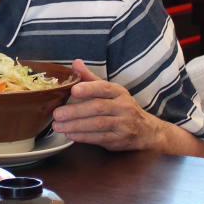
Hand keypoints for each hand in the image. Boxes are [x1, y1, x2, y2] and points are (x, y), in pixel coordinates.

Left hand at [51, 60, 166, 151]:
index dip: (88, 88)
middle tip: (57, 114)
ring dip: (75, 125)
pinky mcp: (119, 139)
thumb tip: (75, 63)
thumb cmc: (122, 108)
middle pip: (98, 107)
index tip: (73, 90)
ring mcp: (122, 124)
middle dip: (75, 111)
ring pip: (97, 124)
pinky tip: (70, 135)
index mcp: (119, 92)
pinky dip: (83, 137)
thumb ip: (91, 79)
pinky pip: (99, 138)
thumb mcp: (111, 91)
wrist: (146, 130)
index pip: (104, 88)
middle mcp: (123, 107)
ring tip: (58, 126)